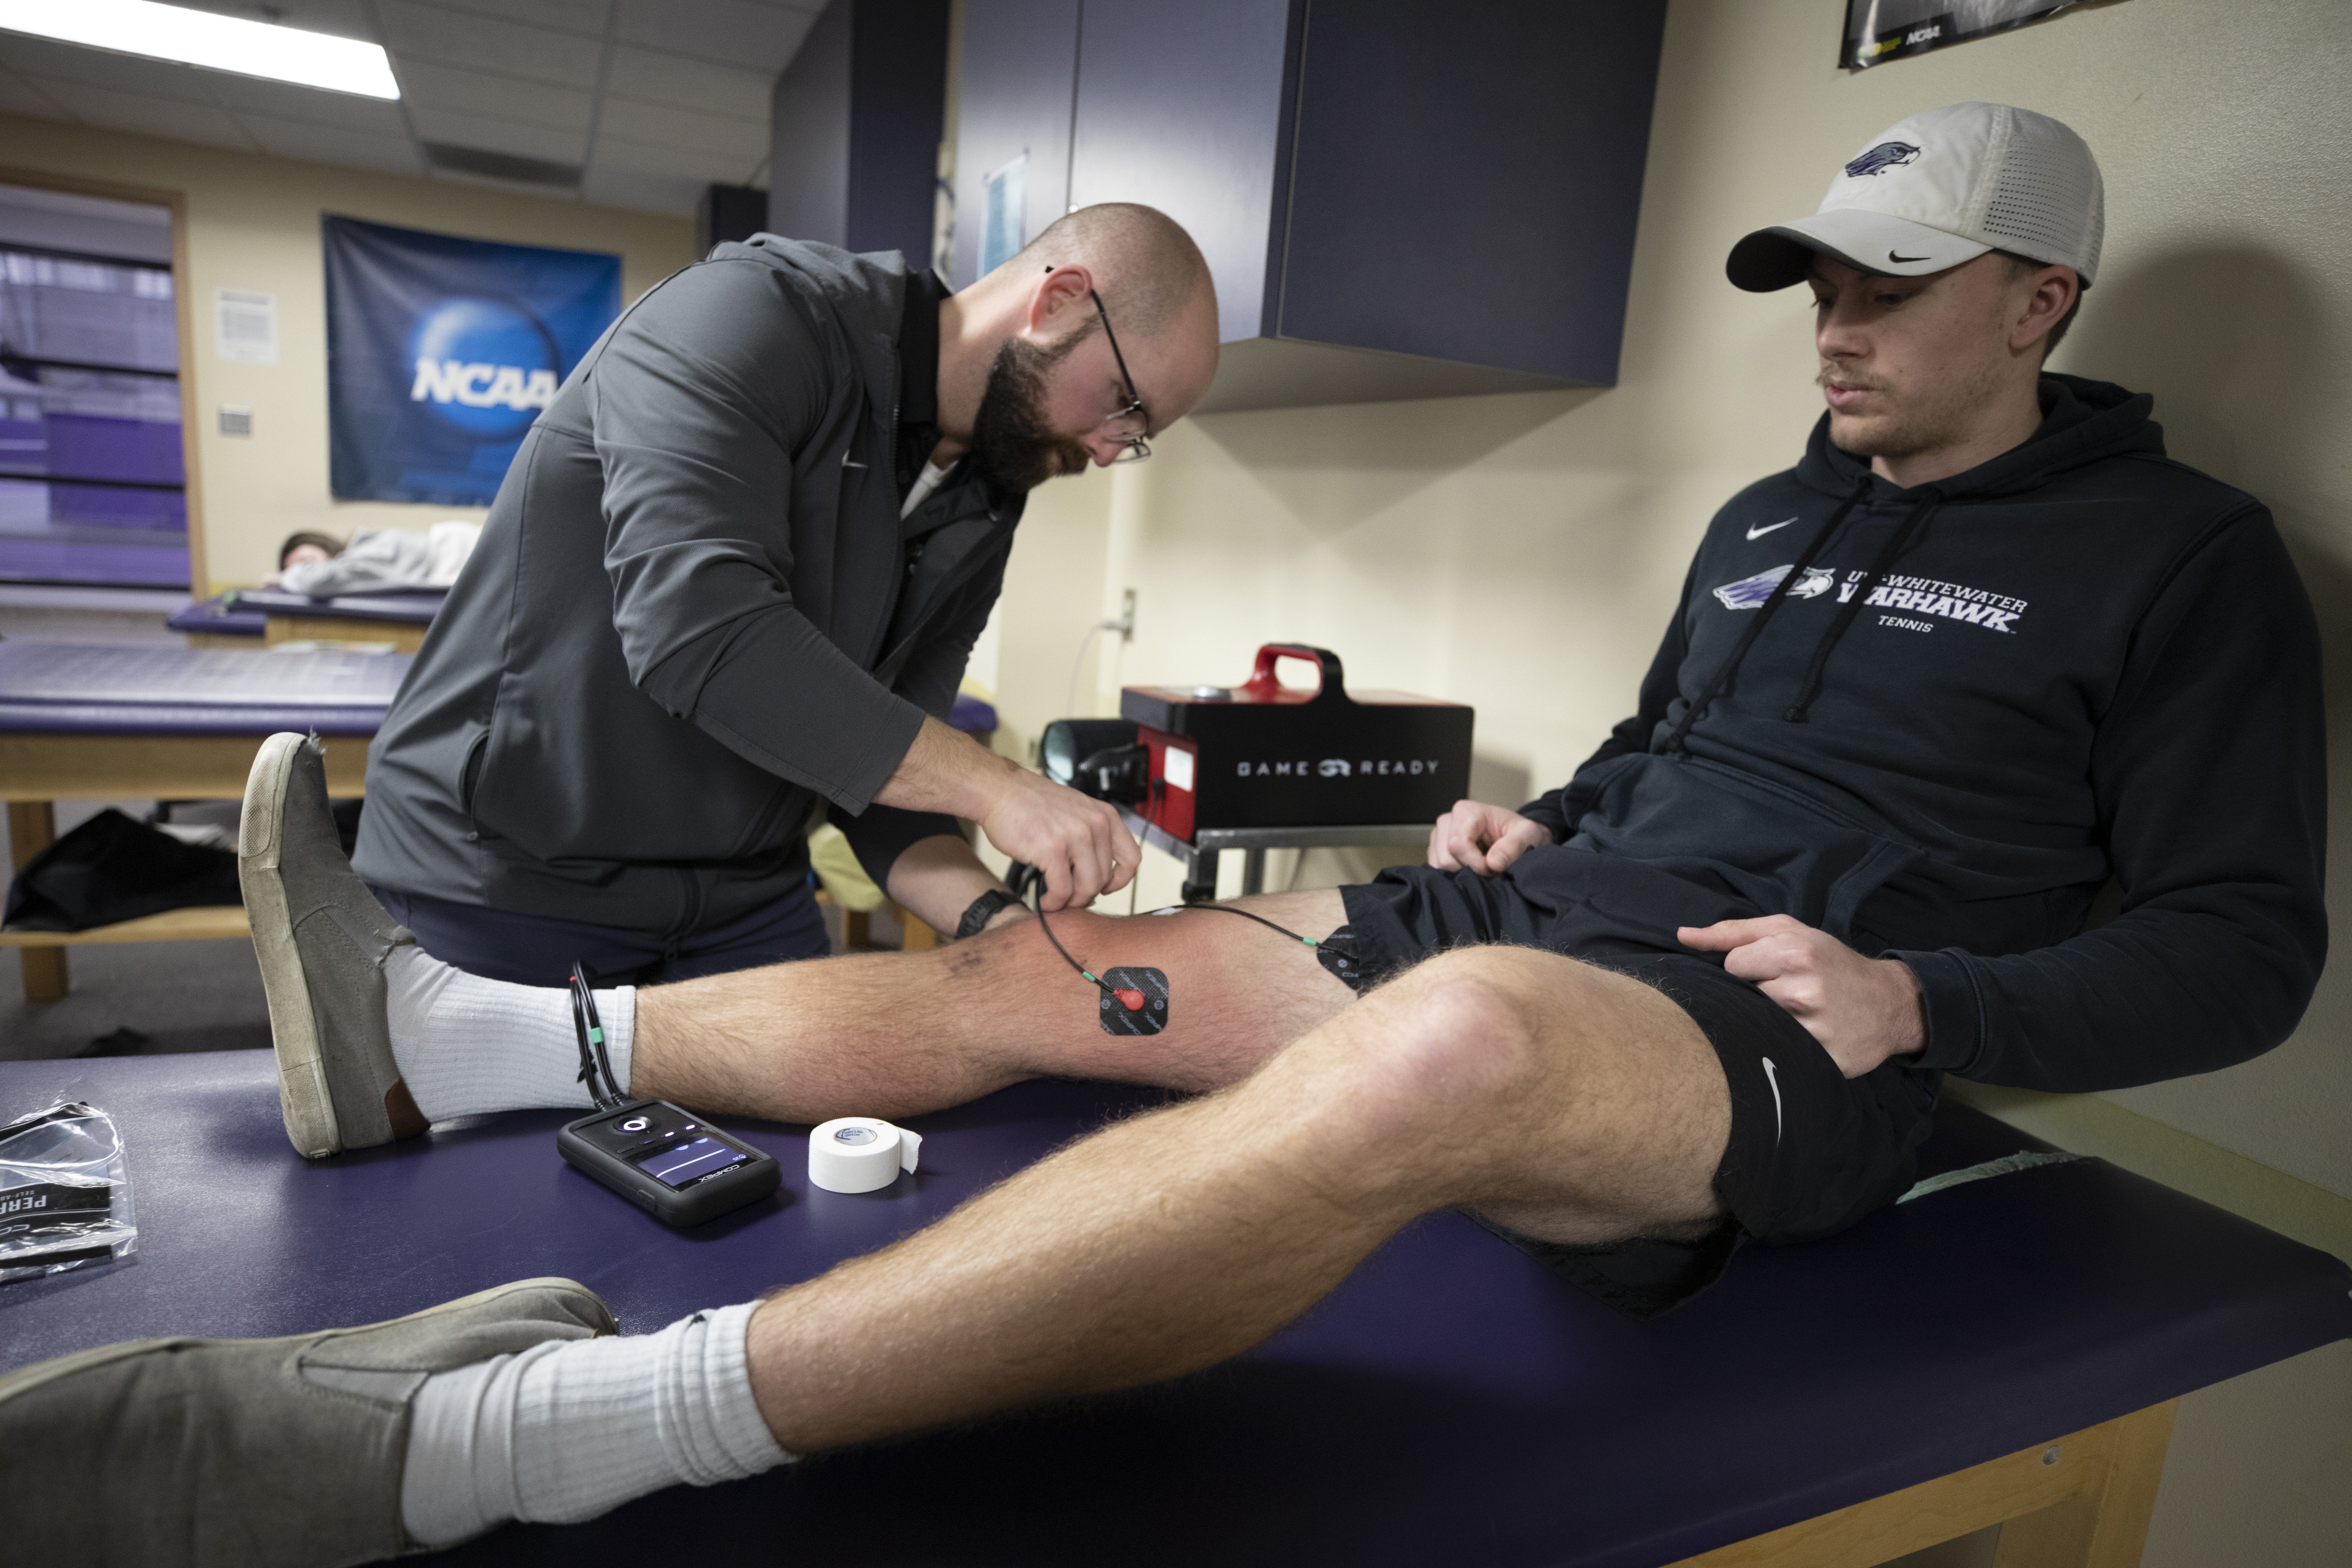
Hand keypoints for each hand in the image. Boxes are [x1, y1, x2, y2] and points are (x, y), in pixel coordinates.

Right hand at [972, 770, 1138, 911]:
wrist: (1000, 791)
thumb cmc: (1031, 804)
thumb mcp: (1076, 812)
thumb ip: (1092, 839)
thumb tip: (1098, 878)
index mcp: (1105, 816)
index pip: (1132, 859)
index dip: (1120, 881)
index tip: (1105, 889)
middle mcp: (1095, 824)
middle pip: (1105, 878)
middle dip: (1087, 894)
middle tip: (1070, 897)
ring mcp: (1075, 836)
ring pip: (1087, 888)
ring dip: (1071, 902)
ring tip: (1057, 900)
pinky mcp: (1053, 849)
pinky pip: (1062, 890)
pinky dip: (1054, 902)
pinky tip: (1045, 900)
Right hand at [1428, 800, 1551, 874]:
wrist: (1515, 836)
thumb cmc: (1518, 832)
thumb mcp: (1527, 834)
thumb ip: (1513, 847)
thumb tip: (1494, 863)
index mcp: (1466, 811)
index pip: (1458, 845)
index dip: (1476, 863)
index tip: (1494, 868)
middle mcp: (1447, 821)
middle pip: (1447, 858)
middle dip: (1470, 870)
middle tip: (1491, 869)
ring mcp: (1439, 836)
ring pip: (1440, 866)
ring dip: (1463, 873)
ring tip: (1482, 866)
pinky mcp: (1436, 850)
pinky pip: (1438, 870)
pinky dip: (1455, 875)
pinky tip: (1472, 868)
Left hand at [1677, 915, 1925, 1078]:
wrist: (1889, 1004)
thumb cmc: (1832, 963)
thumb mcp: (1789, 931)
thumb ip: (1733, 932)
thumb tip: (1682, 936)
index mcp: (1795, 953)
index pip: (1731, 966)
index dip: (1745, 970)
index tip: (1768, 972)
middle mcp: (1803, 991)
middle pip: (1740, 998)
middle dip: (1754, 996)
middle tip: (1782, 995)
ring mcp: (1813, 1030)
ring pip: (1755, 1027)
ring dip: (1765, 1022)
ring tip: (1793, 1015)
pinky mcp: (1821, 1061)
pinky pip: (1777, 1055)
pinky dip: (1781, 1047)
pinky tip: (1797, 1039)